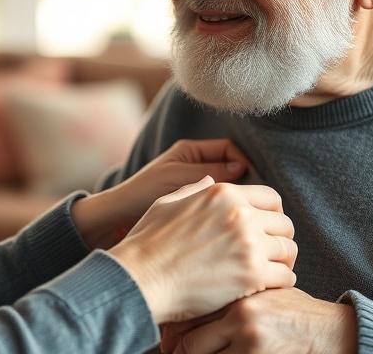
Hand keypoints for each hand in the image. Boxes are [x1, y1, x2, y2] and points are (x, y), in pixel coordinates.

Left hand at [72, 139, 249, 249]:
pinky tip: (230, 223)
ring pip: (226, 187)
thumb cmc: (143, 194)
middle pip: (231, 168)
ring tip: (245, 214)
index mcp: (190, 151)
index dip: (244, 163)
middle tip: (254, 202)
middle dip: (244, 182)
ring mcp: (194, 184)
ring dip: (236, 198)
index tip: (252, 184)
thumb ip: (208, 172)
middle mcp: (194, 164)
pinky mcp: (193, 204)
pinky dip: (225, 210)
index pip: (229, 149)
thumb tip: (242, 168)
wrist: (118, 217)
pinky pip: (216, 202)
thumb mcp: (177, 179)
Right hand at [108, 180, 296, 324]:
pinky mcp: (252, 275)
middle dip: (279, 239)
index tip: (266, 229)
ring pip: (288, 250)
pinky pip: (286, 277)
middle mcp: (240, 214)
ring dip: (280, 262)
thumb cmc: (148, 242)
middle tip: (269, 254)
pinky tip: (266, 287)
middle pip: (285, 224)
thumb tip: (210, 182)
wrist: (141, 278)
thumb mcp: (167, 203)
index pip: (272, 197)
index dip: (272, 214)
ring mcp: (248, 244)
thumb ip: (194, 190)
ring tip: (268, 272)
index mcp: (223, 193)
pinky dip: (279, 283)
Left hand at [164, 288, 356, 353]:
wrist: (327, 330)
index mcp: (235, 287)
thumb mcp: (259, 292)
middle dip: (174, 346)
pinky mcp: (254, 353)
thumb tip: (190, 307)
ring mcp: (245, 332)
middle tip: (169, 350)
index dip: (172, 323)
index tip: (166, 334)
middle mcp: (236, 307)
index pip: (189, 303)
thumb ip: (232, 292)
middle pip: (187, 328)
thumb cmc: (290, 311)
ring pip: (196, 350)